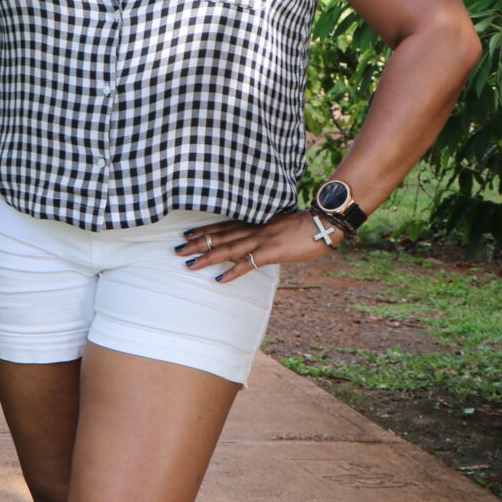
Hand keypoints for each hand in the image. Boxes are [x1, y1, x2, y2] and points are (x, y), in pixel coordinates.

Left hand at [174, 209, 343, 282]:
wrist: (324, 221)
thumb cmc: (307, 225)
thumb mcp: (282, 224)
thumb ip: (267, 231)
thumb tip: (260, 241)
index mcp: (256, 221)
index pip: (225, 225)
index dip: (205, 230)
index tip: (187, 234)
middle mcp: (254, 228)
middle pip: (220, 235)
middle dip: (197, 243)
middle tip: (176, 249)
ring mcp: (262, 238)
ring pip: (228, 248)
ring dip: (208, 257)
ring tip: (189, 264)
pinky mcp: (271, 251)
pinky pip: (249, 263)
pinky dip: (233, 271)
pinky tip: (220, 280)